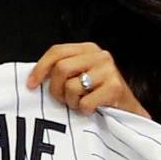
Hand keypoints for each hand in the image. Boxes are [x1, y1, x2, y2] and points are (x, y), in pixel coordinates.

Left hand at [26, 43, 147, 115]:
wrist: (129, 111)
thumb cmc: (99, 93)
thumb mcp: (80, 75)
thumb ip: (62, 70)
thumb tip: (34, 77)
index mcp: (88, 48)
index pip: (57, 51)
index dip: (40, 68)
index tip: (31, 84)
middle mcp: (100, 55)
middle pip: (61, 69)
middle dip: (56, 89)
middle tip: (62, 99)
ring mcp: (109, 70)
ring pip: (71, 86)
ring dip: (71, 101)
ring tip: (80, 103)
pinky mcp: (115, 87)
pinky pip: (84, 102)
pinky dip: (84, 110)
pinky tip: (92, 109)